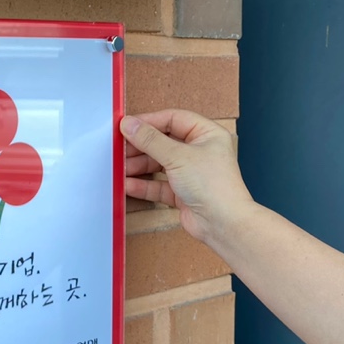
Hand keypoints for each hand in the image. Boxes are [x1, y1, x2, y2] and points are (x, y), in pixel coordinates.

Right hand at [122, 110, 256, 245]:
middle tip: (120, 148)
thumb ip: (150, 140)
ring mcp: (191, 173)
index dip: (149, 122)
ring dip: (139, 166)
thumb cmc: (213, 186)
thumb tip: (129, 124)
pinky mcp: (183, 193)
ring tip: (120, 167)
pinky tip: (128, 184)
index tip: (127, 125)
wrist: (223, 223)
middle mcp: (200, 152)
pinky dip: (144, 185)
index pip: (174, 119)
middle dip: (141, 146)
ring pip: (159, 164)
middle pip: (164, 142)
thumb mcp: (178, 156)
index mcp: (207, 134)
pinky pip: (159, 185)